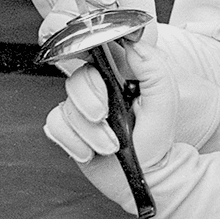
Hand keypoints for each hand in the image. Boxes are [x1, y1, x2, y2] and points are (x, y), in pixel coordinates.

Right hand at [43, 39, 219, 206]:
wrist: (148, 175)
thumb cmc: (157, 137)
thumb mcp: (165, 98)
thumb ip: (154, 67)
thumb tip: (134, 43)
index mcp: (119, 76)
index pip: (96, 52)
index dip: (85, 47)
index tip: (85, 55)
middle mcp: (98, 90)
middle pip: (76, 80)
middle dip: (89, 101)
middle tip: (103, 117)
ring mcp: (82, 111)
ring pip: (65, 108)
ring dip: (88, 132)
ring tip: (110, 146)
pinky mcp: (71, 132)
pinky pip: (54, 127)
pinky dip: (71, 142)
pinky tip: (89, 152)